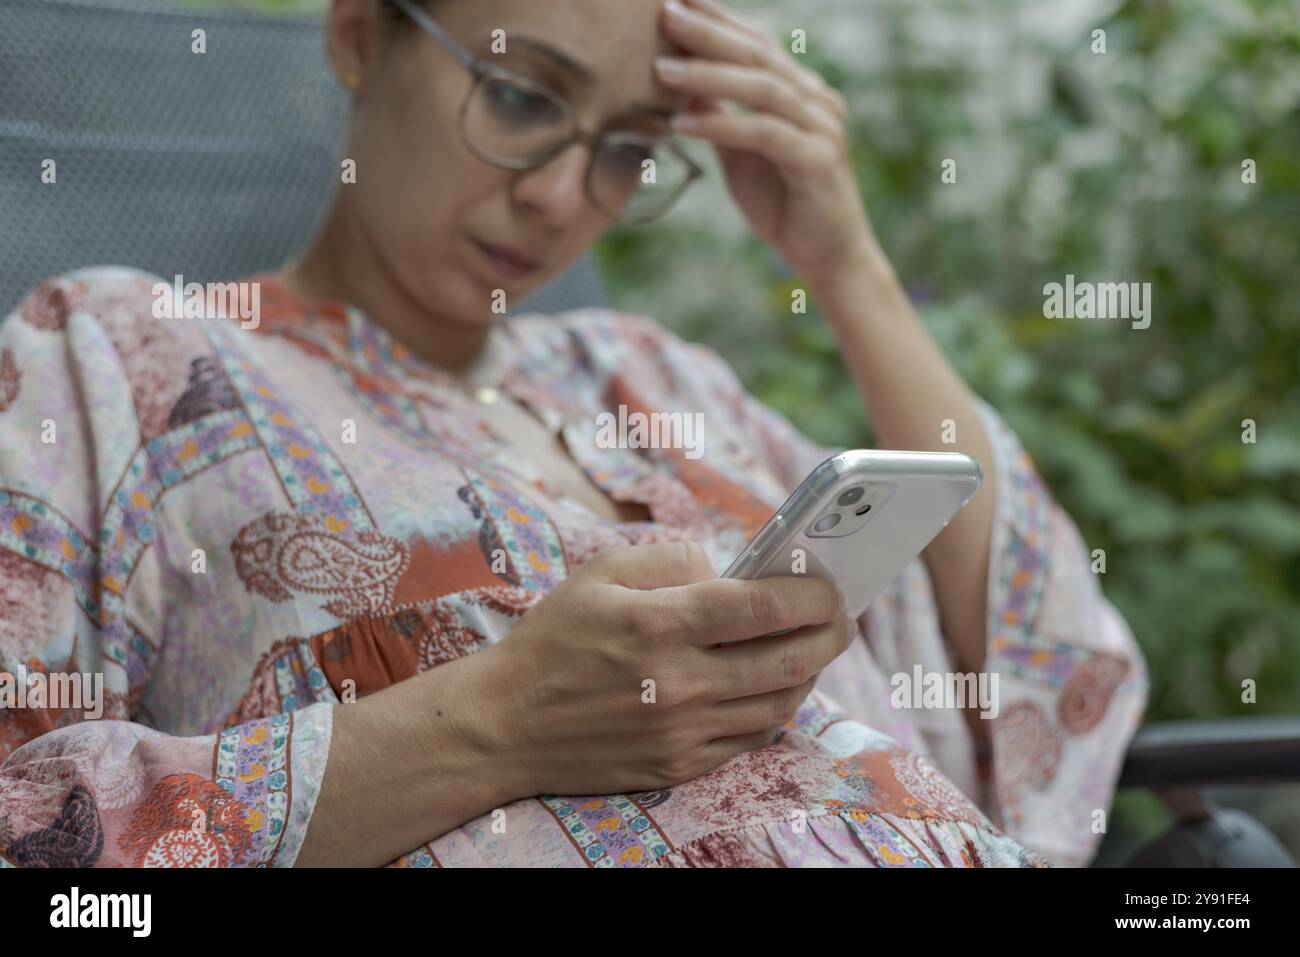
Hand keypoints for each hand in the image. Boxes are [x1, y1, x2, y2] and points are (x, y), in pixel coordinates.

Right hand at [480, 541, 852, 797]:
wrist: (505, 724)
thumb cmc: (553, 639)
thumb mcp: (600, 573)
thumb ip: (672, 559)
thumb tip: (729, 571)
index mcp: (661, 624)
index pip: (764, 607)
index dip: (812, 594)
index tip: (830, 585)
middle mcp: (680, 682)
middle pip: (789, 660)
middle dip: (831, 634)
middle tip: (843, 618)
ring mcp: (683, 731)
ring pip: (779, 704)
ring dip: (810, 673)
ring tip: (814, 650)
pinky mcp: (679, 765)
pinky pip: (751, 739)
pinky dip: (775, 710)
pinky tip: (773, 688)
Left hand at [656, 0, 880, 289]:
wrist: (829, 258)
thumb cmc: (785, 205)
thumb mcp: (741, 154)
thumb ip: (721, 116)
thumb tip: (682, 80)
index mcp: (801, 92)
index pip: (756, 44)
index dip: (718, 19)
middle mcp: (816, 100)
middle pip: (758, 55)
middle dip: (709, 33)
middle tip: (665, 13)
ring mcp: (822, 128)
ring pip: (761, 88)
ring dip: (707, 75)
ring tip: (662, 69)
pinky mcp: (818, 160)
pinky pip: (764, 133)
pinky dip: (723, 125)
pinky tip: (684, 123)